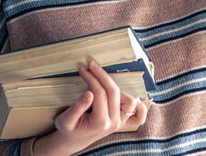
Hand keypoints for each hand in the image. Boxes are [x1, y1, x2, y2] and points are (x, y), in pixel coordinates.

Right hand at [33, 60, 148, 155]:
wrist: (74, 141)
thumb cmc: (68, 129)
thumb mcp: (66, 120)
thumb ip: (77, 107)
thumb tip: (89, 93)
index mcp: (99, 122)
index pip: (99, 93)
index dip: (91, 78)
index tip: (82, 69)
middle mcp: (114, 122)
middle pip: (114, 92)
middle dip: (101, 75)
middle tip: (91, 65)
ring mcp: (120, 122)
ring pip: (129, 101)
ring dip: (116, 87)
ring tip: (101, 77)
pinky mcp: (123, 121)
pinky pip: (138, 116)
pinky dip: (139, 106)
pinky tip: (129, 96)